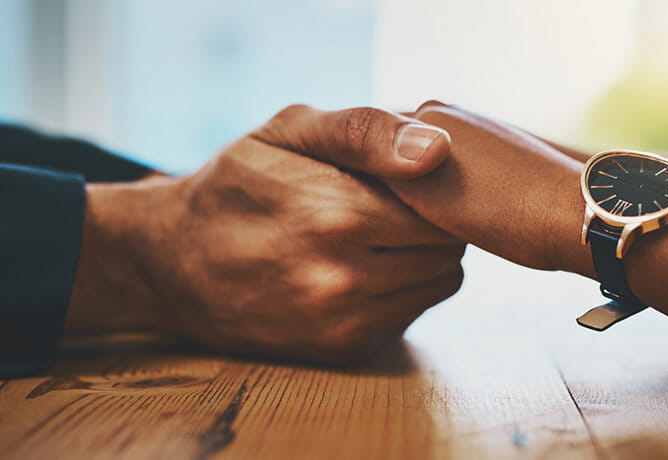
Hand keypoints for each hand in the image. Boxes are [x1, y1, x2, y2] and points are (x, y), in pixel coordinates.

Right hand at [66, 106, 464, 362]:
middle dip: (434, 222)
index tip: (411, 178)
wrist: (169, 263)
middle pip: (448, 247)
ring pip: (440, 283)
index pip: (445, 206)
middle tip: (397, 204)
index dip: (438, 187)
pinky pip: (411, 313)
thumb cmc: (235, 184)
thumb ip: (365, 130)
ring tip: (380, 235)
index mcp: (336, 213)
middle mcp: (343, 279)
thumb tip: (437, 150)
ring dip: (424, 257)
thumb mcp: (287, 131)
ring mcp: (342, 323)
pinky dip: (403, 290)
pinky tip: (364, 268)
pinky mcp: (342, 351)